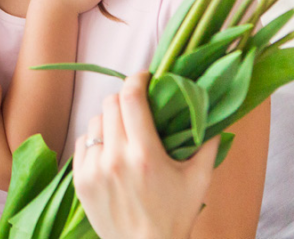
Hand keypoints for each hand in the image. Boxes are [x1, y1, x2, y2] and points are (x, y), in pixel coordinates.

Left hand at [73, 72, 219, 238]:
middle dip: (125, 98)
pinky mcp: (80, 180)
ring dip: (109, 119)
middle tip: (137, 104)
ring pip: (95, 121)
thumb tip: (213, 110)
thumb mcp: (199, 179)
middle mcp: (115, 158)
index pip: (131, 98)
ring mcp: (93, 169)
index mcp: (145, 154)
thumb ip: (208, 142)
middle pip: (110, 103)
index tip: (144, 77)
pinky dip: (95, 139)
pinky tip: (110, 149)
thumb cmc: (175, 215)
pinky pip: (82, 142)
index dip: (136, 80)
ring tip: (124, 130)